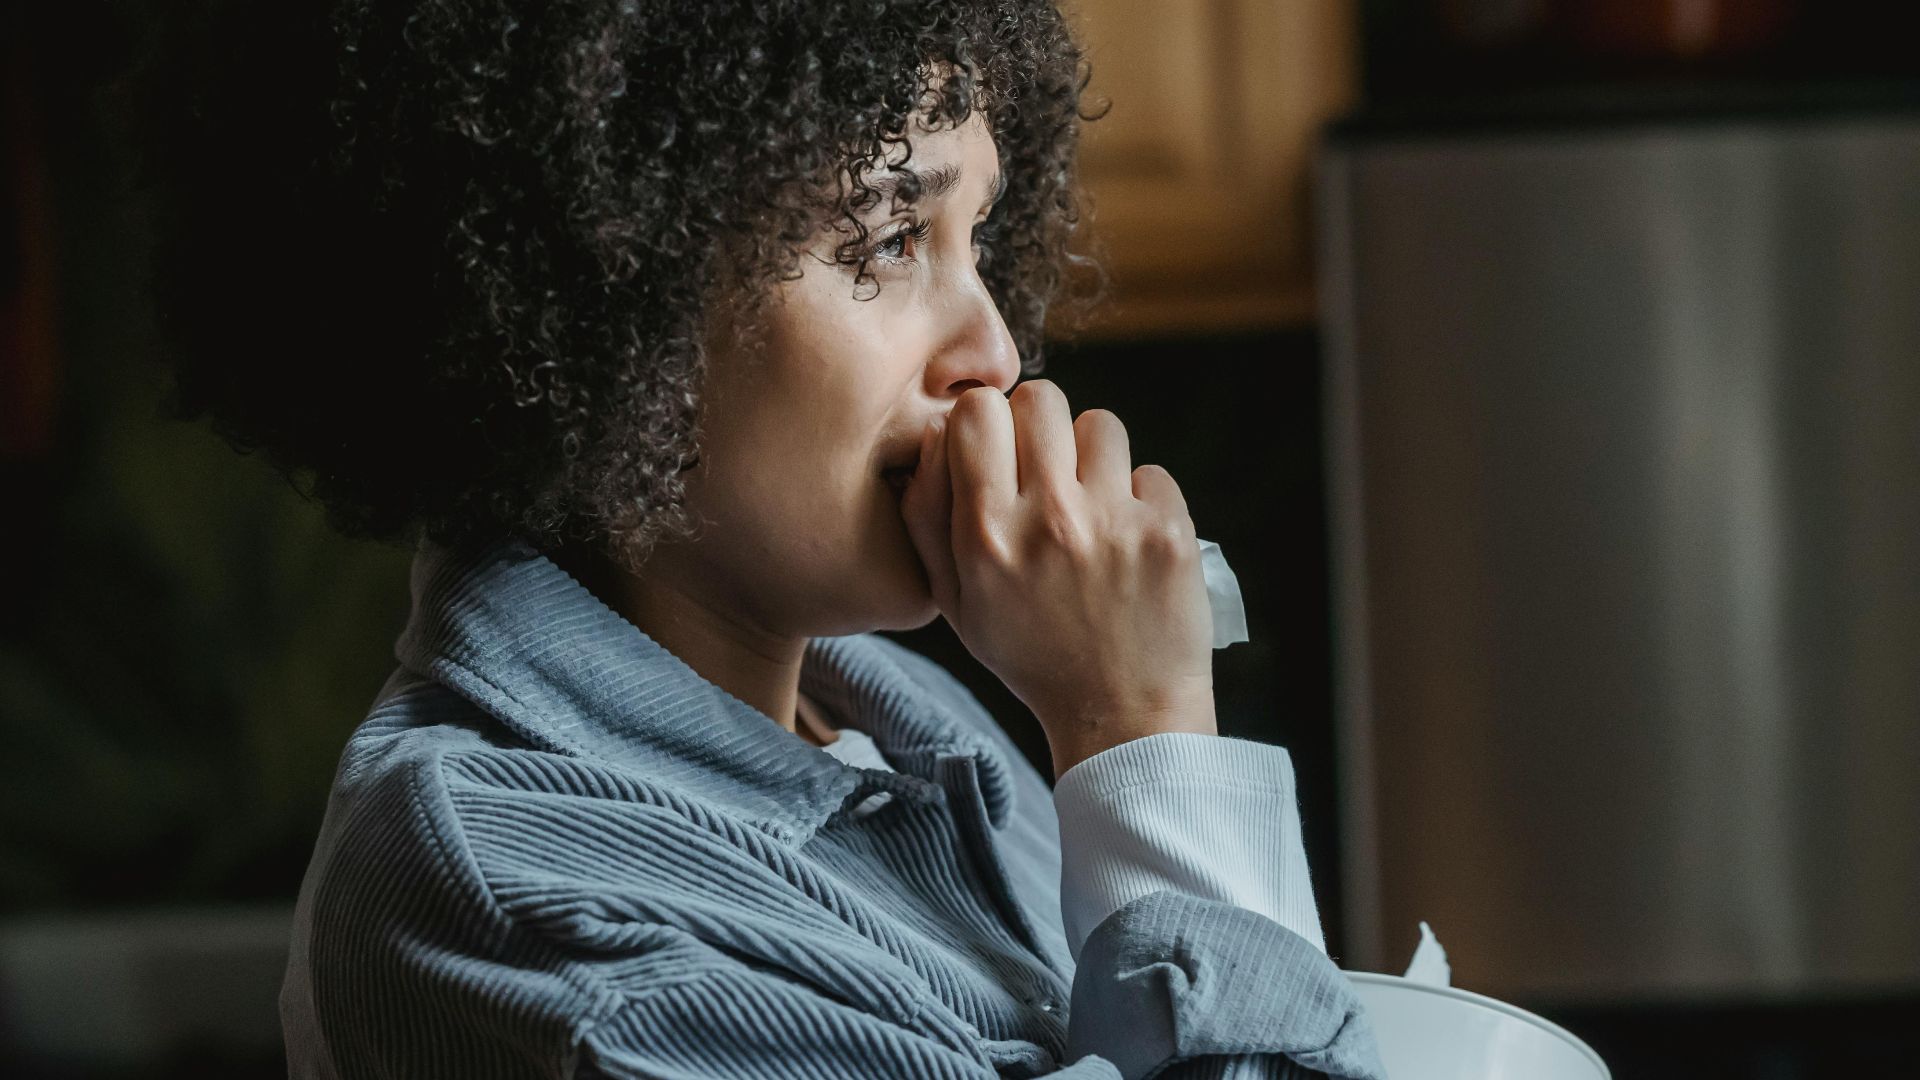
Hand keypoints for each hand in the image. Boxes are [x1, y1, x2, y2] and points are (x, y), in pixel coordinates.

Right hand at [899, 380, 1216, 779]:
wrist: (1122, 715)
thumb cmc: (1032, 655)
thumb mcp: (956, 601)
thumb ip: (929, 515)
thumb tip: (938, 430)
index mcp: (987, 536)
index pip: (978, 411)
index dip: (988, 419)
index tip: (1000, 448)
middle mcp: (1050, 520)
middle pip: (1042, 398)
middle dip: (1042, 426)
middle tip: (1049, 471)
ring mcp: (1115, 523)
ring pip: (1101, 424)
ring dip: (1095, 459)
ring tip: (1094, 508)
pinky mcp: (1169, 531)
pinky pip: (1151, 471)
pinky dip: (1142, 500)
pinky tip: (1131, 544)